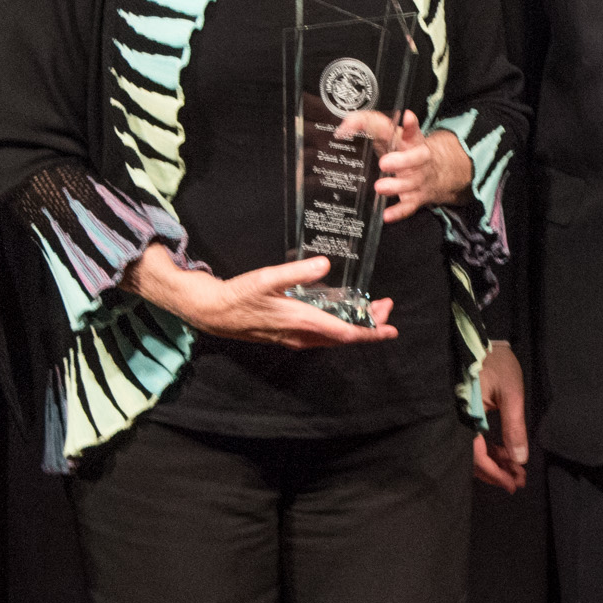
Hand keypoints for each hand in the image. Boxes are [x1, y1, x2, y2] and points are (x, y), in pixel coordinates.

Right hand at [132, 242, 395, 344]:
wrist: (213, 313)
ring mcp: (295, 338)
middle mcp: (301, 335)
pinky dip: (337, 326)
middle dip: (368, 325)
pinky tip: (339, 314)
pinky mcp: (288, 335)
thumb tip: (325, 264)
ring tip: (370, 310)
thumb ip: (297, 272)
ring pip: (333, 338)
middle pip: (344, 337)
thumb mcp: (266, 278)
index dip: (370, 330)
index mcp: (301, 322)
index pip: (345, 333)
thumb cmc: (239, 296)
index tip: (389, 326)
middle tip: (385, 308)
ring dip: (354, 325)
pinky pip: (321, 336)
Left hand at [347, 111, 471, 221]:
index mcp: (412, 141)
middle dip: (402, 160)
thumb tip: (343, 127)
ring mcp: (419, 179)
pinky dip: (398, 212)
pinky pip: (409, 206)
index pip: (412, 130)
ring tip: (379, 187)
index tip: (408, 118)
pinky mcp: (416, 197)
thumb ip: (367, 125)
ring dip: (396, 186)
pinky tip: (387, 215)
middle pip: (418, 157)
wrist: (438, 171)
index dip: (411, 125)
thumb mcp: (391, 135)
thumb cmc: (404, 151)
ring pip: (412, 183)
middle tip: (384, 163)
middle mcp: (419, 159)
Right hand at [472, 343, 531, 490]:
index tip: (513, 485)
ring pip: (475, 452)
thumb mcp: (511, 394)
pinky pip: (476, 441)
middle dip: (497, 473)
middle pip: (474, 459)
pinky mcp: (465, 417)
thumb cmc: (497, 364)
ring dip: (495, 465)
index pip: (476, 456)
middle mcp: (458, 422)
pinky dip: (491, 452)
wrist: (482, 342)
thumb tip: (520, 460)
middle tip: (518, 482)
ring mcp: (460, 420)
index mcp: (464, 416)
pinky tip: (507, 457)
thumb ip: (514, 427)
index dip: (494, 474)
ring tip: (517, 473)